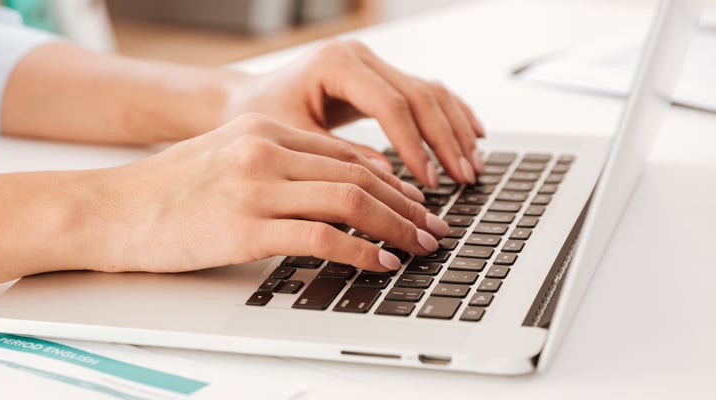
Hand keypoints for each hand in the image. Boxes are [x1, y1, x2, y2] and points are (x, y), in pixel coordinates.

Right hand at [86, 113, 449, 273]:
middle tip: (432, 228)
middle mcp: (263, 151)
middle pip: (358, 173)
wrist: (109, 211)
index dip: (390, 179)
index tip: (413, 203)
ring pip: (349, 201)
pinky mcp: (245, 228)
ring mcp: (254, 188)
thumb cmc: (160, 193)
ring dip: (395, 227)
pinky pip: (321, 239)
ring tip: (418, 247)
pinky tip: (378, 263)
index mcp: (260, 130)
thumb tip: (327, 187)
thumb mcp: (221, 158)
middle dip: (405, 205)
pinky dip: (360, 252)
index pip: (344, 151)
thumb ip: (272, 164)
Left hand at [222, 40, 485, 186]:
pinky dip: (451, 116)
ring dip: (455, 130)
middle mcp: (359, 56)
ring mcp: (372, 63)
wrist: (242, 102)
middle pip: (418, 96)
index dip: (414, 144)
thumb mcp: (294, 140)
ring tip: (471, 168)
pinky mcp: (379, 77)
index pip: (390, 104)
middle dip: (445, 140)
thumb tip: (391, 183)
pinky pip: (424, 93)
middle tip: (463, 178)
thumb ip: (341, 158)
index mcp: (335, 64)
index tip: (429, 179)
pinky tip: (473, 138)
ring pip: (429, 92)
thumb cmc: (259, 118)